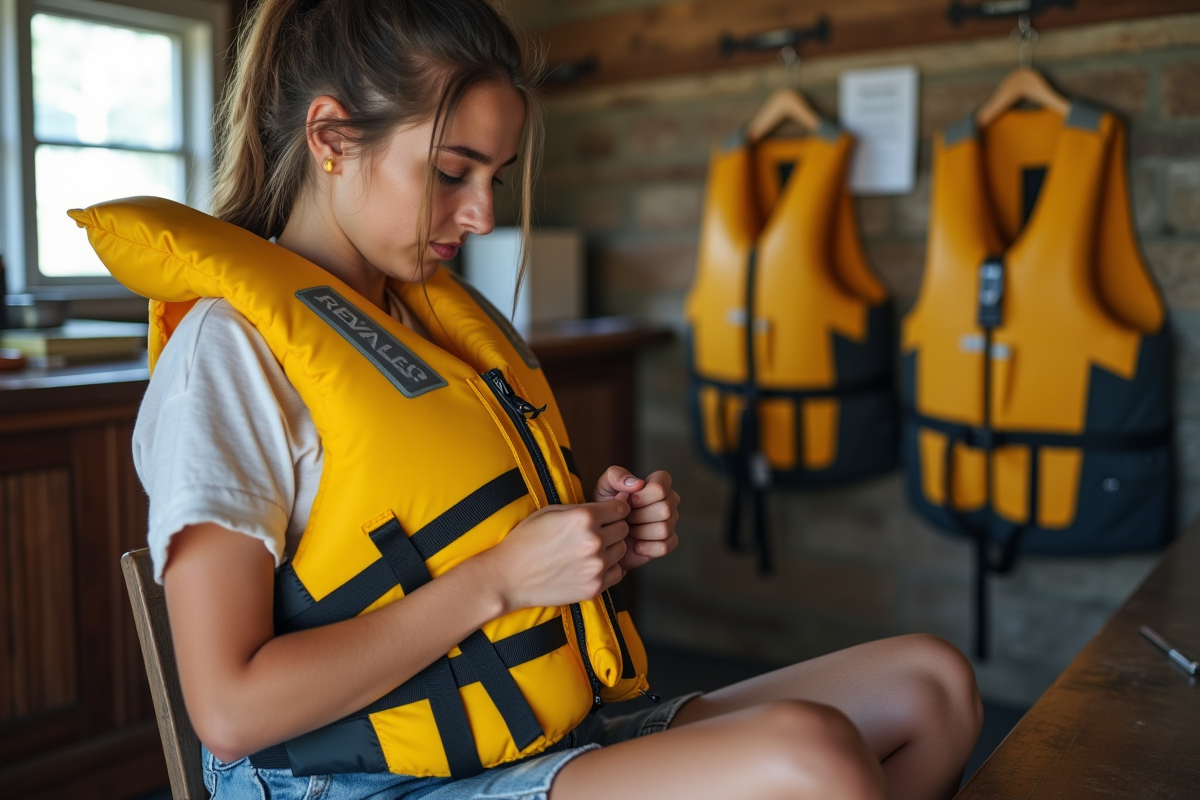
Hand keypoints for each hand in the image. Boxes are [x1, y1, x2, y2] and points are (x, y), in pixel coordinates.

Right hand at [481, 498, 629, 611]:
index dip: (614, 510)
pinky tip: (590, 566)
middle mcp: (594, 541)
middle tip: (594, 533)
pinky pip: (617, 573)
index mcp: (584, 517)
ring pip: (621, 551)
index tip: (607, 515)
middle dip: (612, 528)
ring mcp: (596, 566)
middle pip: (624, 529)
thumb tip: (610, 505)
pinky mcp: (594, 587)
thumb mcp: (550, 511)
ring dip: (610, 549)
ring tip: (587, 551)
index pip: (621, 508)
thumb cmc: (525, 541)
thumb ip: (582, 508)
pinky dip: (609, 569)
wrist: (508, 577)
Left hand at [594, 467, 679, 572]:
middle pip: (665, 509)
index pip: (662, 486)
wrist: (604, 533)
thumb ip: (617, 476)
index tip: (629, 500)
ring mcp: (671, 522)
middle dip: (639, 515)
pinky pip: (664, 546)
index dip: (643, 495)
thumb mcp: (605, 486)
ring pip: (664, 529)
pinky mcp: (668, 542)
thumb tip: (638, 483)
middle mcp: (670, 501)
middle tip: (626, 518)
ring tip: (629, 530)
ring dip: (640, 532)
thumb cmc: (606, 505)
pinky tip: (635, 544)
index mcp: (658, 483)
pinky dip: (646, 547)